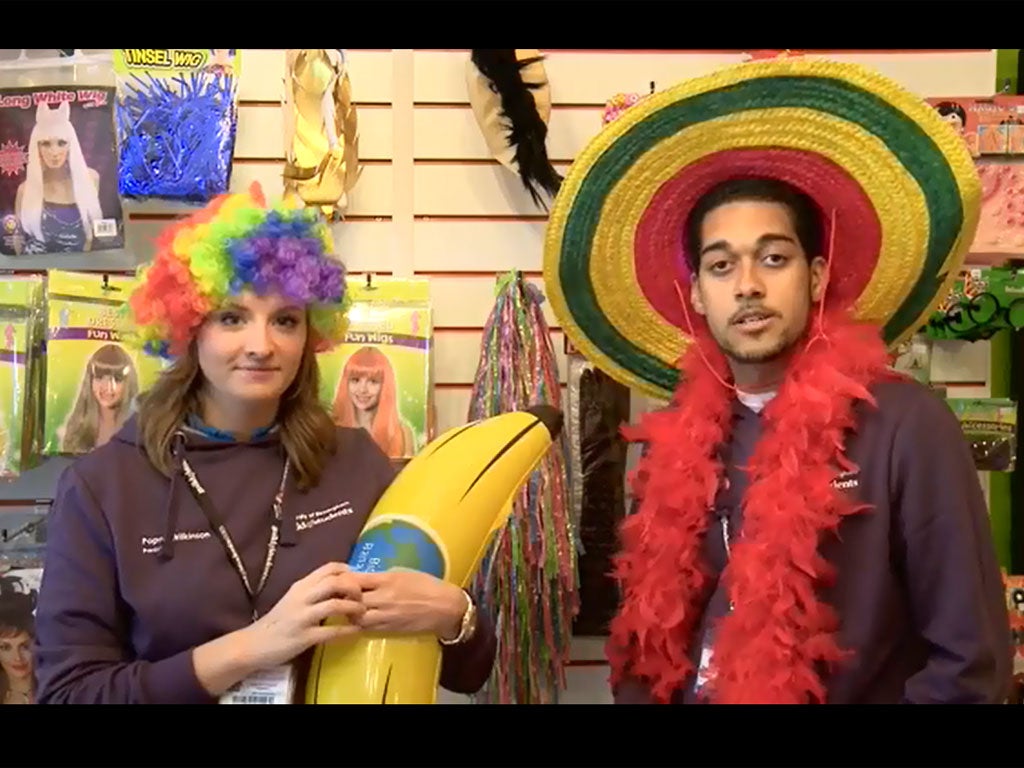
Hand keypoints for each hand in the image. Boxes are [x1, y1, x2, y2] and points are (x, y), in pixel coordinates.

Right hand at [243, 562, 365, 668]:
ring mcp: (302, 617)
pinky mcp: (304, 637)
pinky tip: (355, 631)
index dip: (349, 572)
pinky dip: (348, 630)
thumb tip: (340, 584)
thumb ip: (313, 590)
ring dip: (354, 609)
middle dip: (354, 588)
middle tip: (361, 598)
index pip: (329, 567)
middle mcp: (302, 597)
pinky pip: (332, 631)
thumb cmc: (277, 621)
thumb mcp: (294, 598)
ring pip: (335, 605)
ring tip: (361, 615)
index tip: (357, 580)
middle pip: (335, 582)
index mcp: (301, 585)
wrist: (253, 644)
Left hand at [350, 569, 466, 638]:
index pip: (355, 580)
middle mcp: (384, 597)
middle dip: (343, 598)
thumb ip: (382, 577)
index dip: (344, 581)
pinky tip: (361, 620)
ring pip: (356, 617)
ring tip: (350, 609)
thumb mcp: (404, 573)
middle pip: (351, 599)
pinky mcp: (389, 629)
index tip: (341, 580)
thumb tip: (363, 579)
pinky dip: (360, 624)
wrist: (446, 607)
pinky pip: (367, 628)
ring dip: (350, 613)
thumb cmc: (428, 585)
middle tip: (340, 596)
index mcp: (388, 579)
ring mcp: (386, 615)